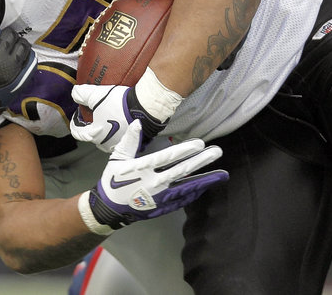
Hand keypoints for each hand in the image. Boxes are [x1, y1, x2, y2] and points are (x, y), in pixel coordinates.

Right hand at [0, 25, 36, 122]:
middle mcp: (1, 59)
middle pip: (11, 35)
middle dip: (7, 35)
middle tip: (5, 38)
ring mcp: (14, 69)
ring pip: (24, 46)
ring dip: (19, 43)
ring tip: (15, 46)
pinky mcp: (21, 79)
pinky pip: (31, 61)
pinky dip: (28, 56)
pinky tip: (23, 56)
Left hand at [71, 84, 166, 152]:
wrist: (145, 107)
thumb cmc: (120, 104)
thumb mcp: (96, 95)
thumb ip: (82, 94)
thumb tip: (75, 93)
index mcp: (96, 136)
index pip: (78, 132)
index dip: (75, 122)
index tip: (77, 115)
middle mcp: (107, 144)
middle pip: (94, 135)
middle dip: (92, 125)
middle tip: (94, 113)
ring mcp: (121, 144)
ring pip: (108, 137)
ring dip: (106, 128)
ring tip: (109, 116)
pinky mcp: (134, 142)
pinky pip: (122, 137)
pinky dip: (119, 130)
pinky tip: (122, 119)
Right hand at [81, 121, 227, 231]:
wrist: (110, 209)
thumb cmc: (113, 179)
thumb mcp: (117, 158)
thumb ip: (129, 141)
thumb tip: (138, 123)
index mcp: (142, 169)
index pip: (167, 158)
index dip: (184, 150)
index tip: (199, 143)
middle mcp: (153, 184)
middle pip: (181, 171)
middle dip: (200, 161)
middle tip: (217, 152)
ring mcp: (160, 198)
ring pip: (186, 187)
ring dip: (205, 180)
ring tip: (222, 174)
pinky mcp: (163, 207)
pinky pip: (183, 199)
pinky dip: (196, 192)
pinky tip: (207, 185)